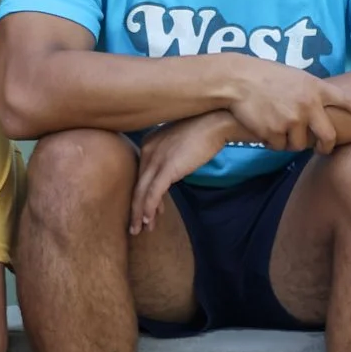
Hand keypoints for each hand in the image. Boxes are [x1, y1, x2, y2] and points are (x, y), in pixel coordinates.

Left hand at [131, 112, 238, 232]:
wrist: (215, 121)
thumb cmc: (204, 130)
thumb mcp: (180, 142)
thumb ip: (171, 156)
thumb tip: (173, 172)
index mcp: (149, 143)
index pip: (142, 174)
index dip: (142, 196)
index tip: (147, 212)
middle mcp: (147, 150)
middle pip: (137, 184)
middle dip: (136, 208)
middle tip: (135, 226)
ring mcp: (156, 159)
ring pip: (141, 191)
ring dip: (140, 214)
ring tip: (140, 230)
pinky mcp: (167, 168)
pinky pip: (153, 193)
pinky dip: (149, 208)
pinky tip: (148, 220)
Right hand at [223, 62, 350, 151]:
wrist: (237, 80)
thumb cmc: (265, 76)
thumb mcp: (295, 78)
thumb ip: (311, 95)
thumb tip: (320, 117)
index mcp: (316, 88)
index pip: (348, 100)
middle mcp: (309, 104)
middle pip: (329, 137)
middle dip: (326, 147)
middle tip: (322, 149)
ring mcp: (293, 119)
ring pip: (300, 145)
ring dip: (290, 141)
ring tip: (275, 123)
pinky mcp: (276, 132)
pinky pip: (279, 147)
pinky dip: (271, 142)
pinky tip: (263, 127)